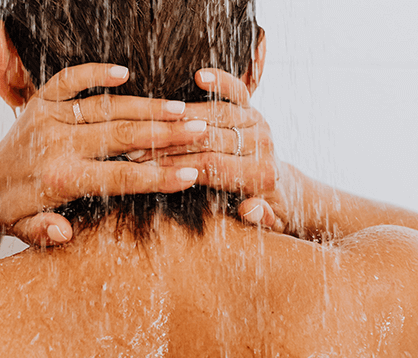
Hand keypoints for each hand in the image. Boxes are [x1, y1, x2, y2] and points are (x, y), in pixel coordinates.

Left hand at [0, 63, 211, 245]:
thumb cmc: (16, 211)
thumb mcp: (29, 232)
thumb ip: (47, 233)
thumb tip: (65, 233)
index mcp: (59, 180)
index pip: (119, 178)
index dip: (157, 177)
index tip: (191, 174)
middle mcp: (56, 145)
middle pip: (121, 137)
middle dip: (164, 133)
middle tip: (201, 128)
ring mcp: (48, 119)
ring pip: (105, 108)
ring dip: (145, 106)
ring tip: (181, 107)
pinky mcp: (40, 101)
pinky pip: (70, 80)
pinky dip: (95, 73)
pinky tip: (125, 72)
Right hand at [131, 69, 287, 231]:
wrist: (282, 190)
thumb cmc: (264, 211)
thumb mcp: (265, 221)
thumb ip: (259, 217)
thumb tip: (251, 208)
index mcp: (261, 175)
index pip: (210, 166)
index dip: (175, 165)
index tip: (145, 167)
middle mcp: (262, 146)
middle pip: (209, 139)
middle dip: (170, 143)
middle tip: (135, 145)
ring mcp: (258, 124)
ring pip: (217, 114)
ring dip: (180, 117)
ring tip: (149, 121)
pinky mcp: (253, 109)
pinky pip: (237, 91)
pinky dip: (220, 82)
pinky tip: (199, 76)